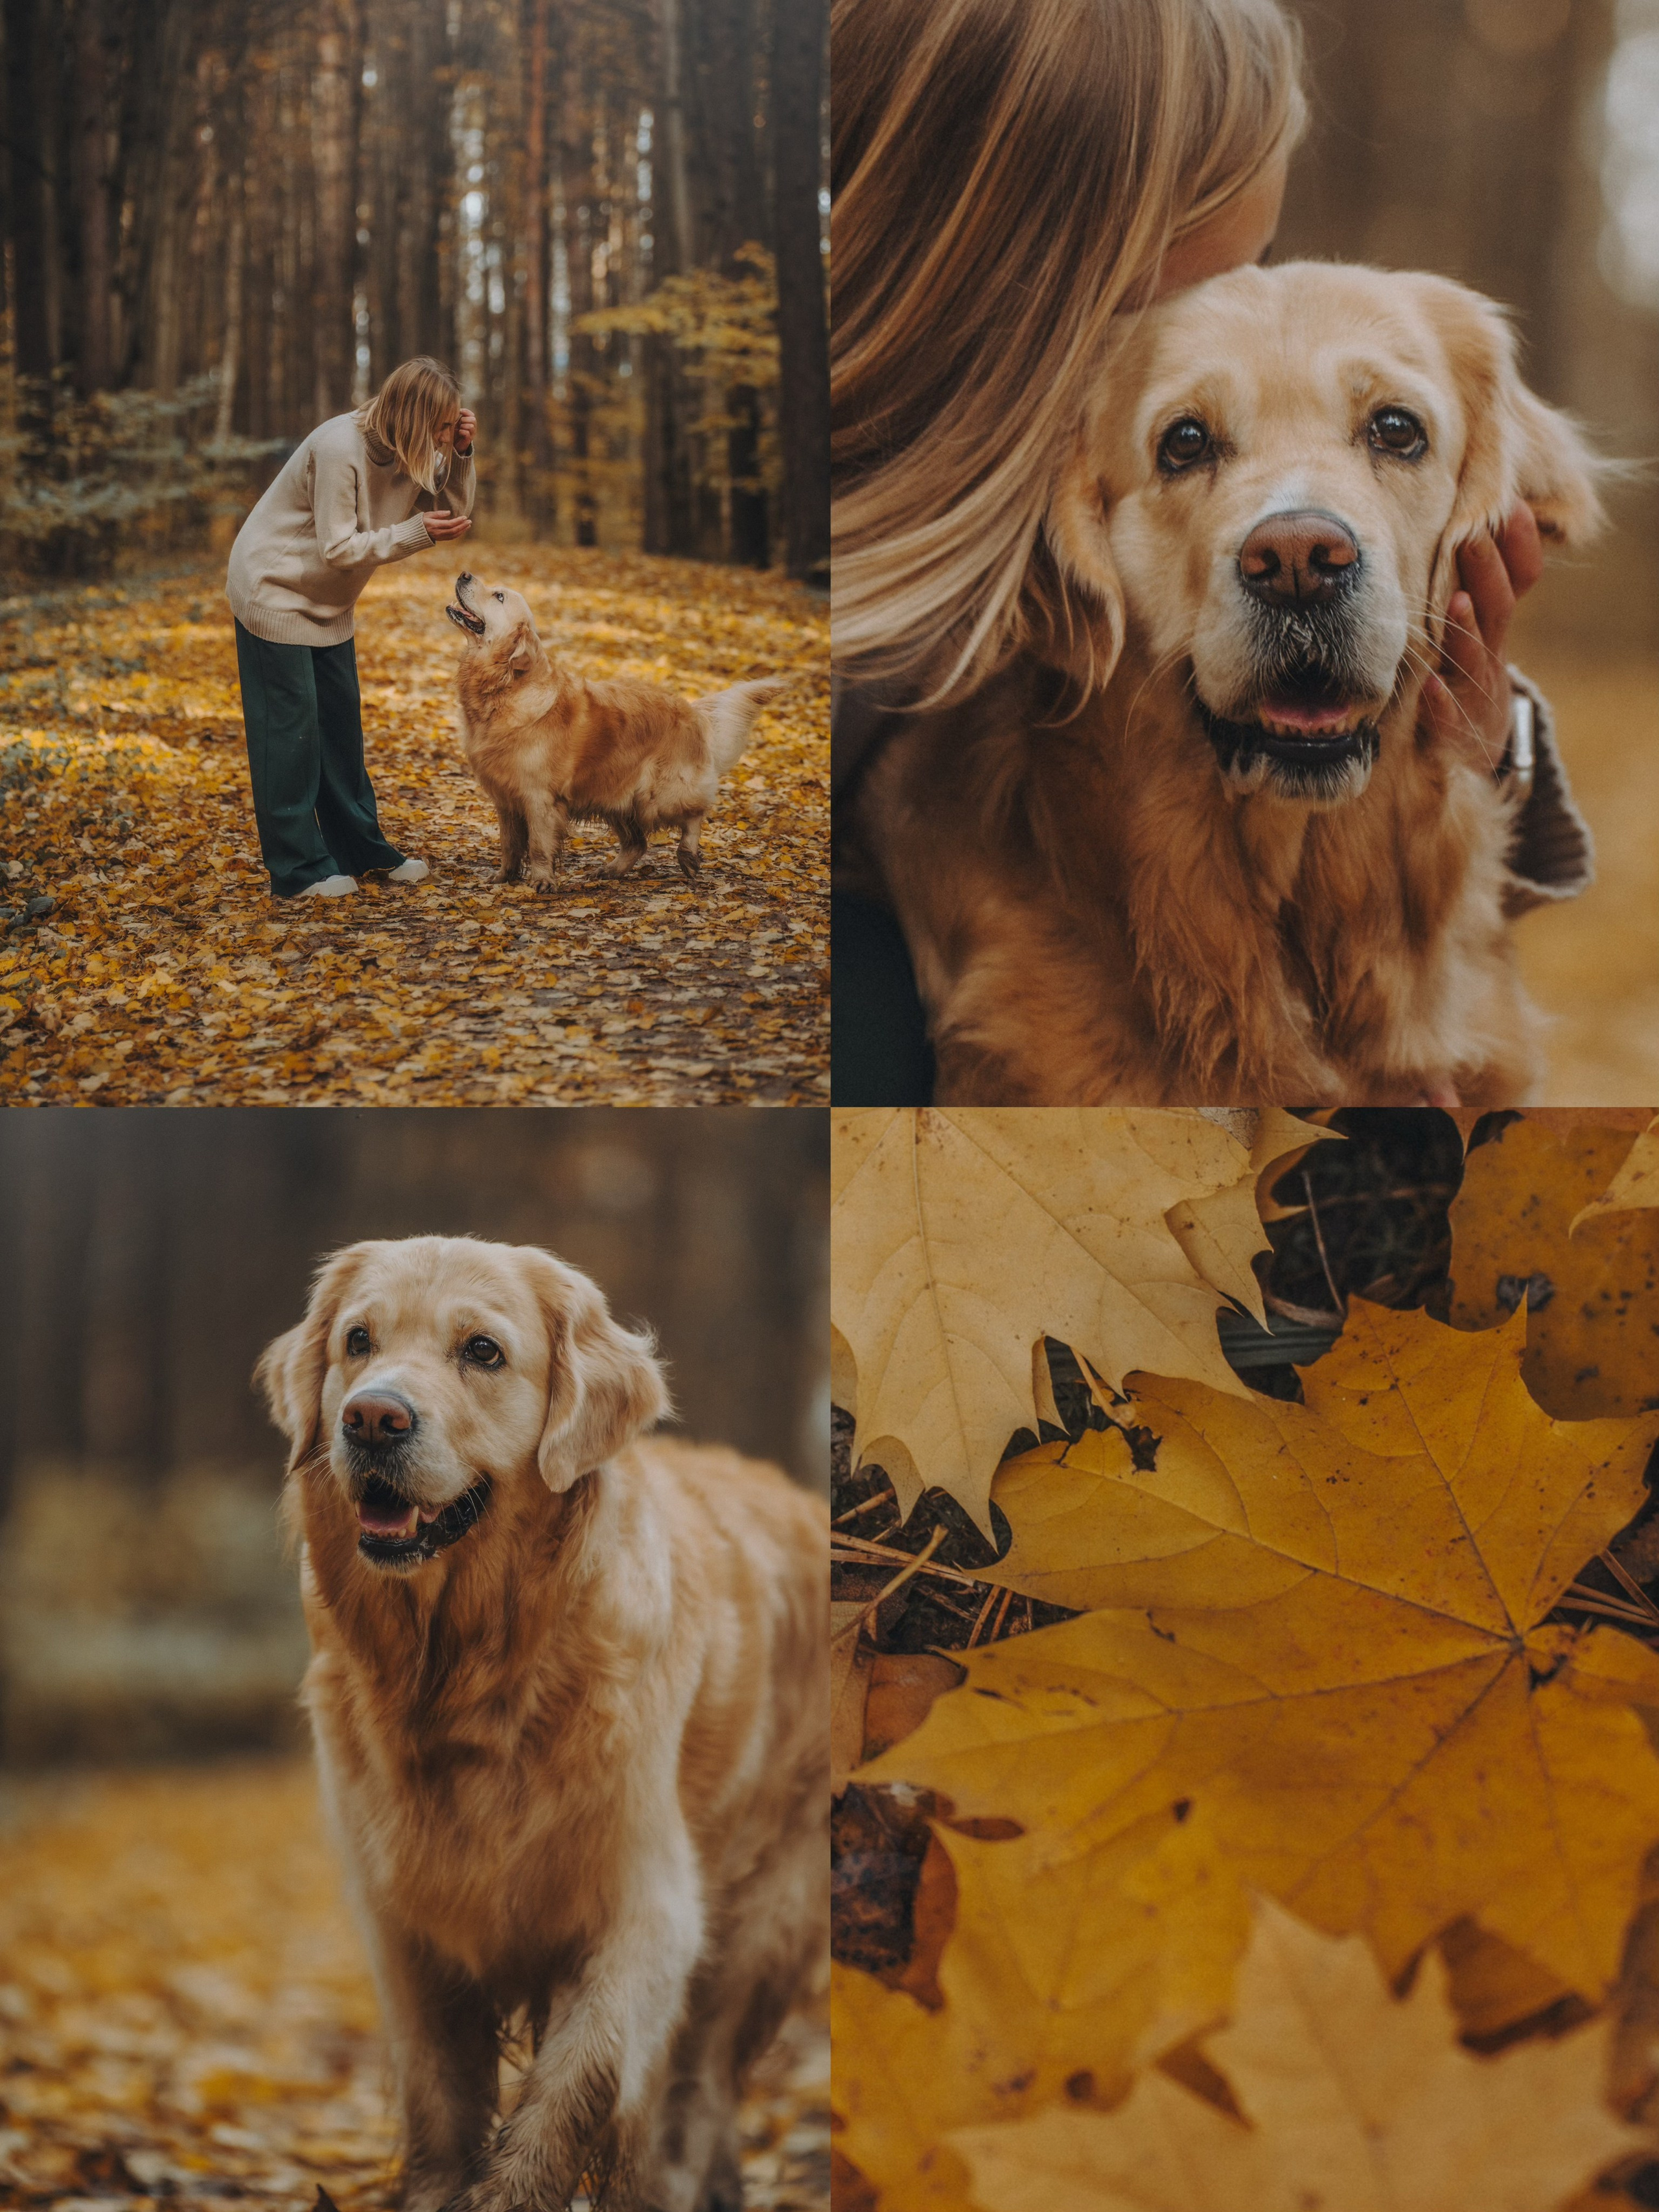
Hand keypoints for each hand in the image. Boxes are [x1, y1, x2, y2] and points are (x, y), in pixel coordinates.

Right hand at [423, 508, 471, 541]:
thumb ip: (438, 514)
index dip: (458, 521)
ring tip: (468, 525)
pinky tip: (463, 530)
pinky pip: (451, 538)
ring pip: (453, 535)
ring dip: (462, 530)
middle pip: (453, 530)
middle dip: (462, 526)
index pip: (449, 524)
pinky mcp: (441, 539)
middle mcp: (438, 532)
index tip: (464, 517)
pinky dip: (458, 534)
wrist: (416, 533)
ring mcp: (439, 537)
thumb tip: (449, 512)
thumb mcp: (427, 514)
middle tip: (469, 521)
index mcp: (434, 525)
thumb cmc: (421, 521)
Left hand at [453, 408, 476, 455]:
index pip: (472, 414)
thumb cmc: (453, 432)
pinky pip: (467, 433)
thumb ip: (456, 417)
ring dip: (464, 426)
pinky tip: (459, 433)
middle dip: (465, 419)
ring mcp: (471, 434)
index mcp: (469, 422)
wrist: (453, 445)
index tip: (459, 411)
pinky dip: (462, 432)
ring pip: (471, 426)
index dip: (466, 412)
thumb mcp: (454, 423)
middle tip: (460, 423)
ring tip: (459, 428)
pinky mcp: (468, 440)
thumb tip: (454, 408)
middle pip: (473, 419)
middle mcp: (472, 428)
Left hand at [1420, 503, 1543, 774]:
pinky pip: (1448, 716)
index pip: (1522, 578)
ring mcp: (1474, 689)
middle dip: (1489, 570)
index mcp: (1496, 621)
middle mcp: (1490, 650)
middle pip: (1499, 606)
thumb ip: (1478, 579)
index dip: (1521, 544)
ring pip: (1475, 655)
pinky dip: (1440, 702)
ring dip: (1467, 627)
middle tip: (1473, 533)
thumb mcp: (1481, 626)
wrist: (1473, 746)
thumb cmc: (1466, 670)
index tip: (1512, 505)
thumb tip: (1474, 514)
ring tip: (1457, 599)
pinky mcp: (1454, 729)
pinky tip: (1429, 688)